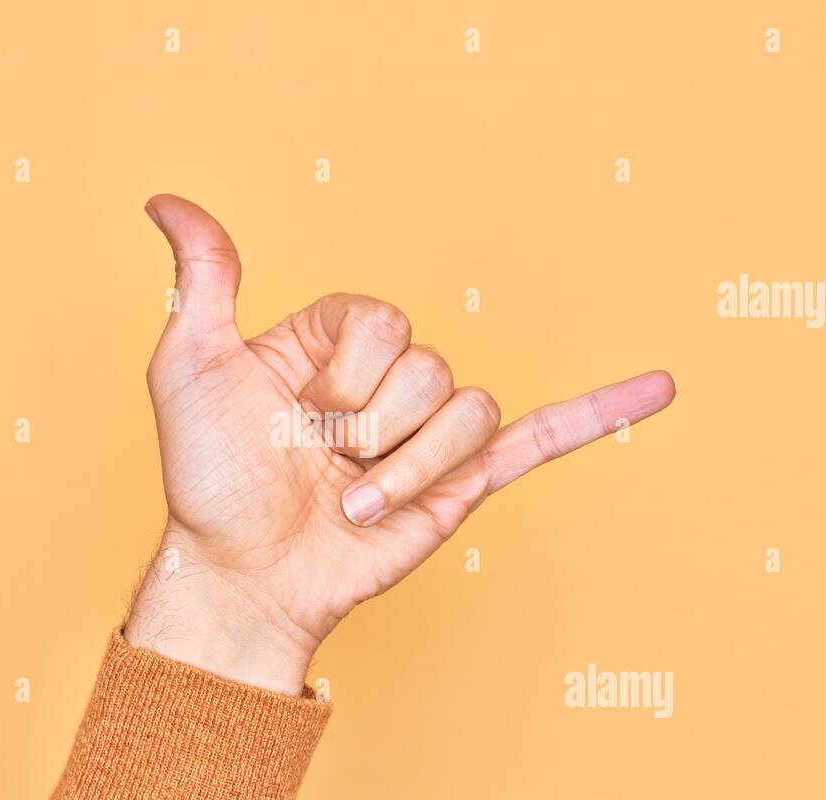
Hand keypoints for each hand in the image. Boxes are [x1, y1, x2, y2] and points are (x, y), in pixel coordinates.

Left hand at [124, 195, 675, 693]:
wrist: (240, 572)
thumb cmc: (210, 478)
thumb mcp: (190, 365)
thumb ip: (203, 279)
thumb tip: (169, 199)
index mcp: (339, 342)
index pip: (383, 321)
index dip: (340, 371)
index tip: (290, 407)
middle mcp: (388, 381)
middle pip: (427, 367)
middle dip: (366, 425)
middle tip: (319, 461)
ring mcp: (428, 433)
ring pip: (465, 411)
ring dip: (405, 469)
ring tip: (354, 501)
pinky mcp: (461, 483)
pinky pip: (540, 438)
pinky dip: (600, 414)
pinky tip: (656, 390)